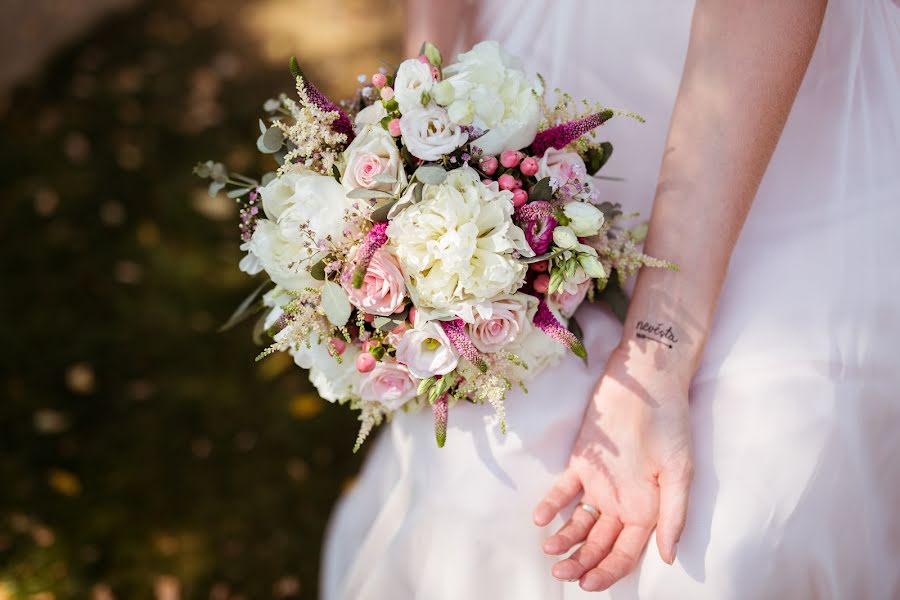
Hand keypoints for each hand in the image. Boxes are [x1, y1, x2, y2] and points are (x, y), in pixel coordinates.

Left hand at [533, 346, 693, 591]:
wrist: (647, 383)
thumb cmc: (670, 425)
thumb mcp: (680, 472)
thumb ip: (672, 514)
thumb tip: (666, 557)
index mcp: (648, 510)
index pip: (625, 553)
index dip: (608, 572)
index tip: (588, 584)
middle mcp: (623, 502)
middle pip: (599, 543)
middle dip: (582, 562)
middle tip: (562, 573)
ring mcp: (601, 484)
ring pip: (579, 522)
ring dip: (564, 538)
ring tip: (549, 549)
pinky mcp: (582, 463)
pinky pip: (564, 490)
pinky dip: (551, 504)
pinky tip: (540, 518)